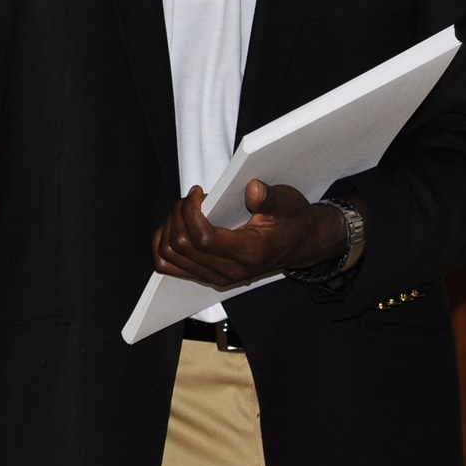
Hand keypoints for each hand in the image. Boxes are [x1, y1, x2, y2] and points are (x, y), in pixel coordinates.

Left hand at [151, 180, 345, 286]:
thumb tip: (252, 189)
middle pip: (181, 247)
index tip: (197, 192)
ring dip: (169, 228)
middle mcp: (230, 271)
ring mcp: (218, 276)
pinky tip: (175, 226)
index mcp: (248, 253)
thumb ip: (269, 197)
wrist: (302, 243)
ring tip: (184, 210)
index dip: (190, 212)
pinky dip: (164, 246)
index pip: (202, 239)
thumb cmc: (292, 220)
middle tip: (191, 198)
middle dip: (178, 215)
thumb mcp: (287, 202)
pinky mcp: (210, 275)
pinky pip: (171, 267)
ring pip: (171, 258)